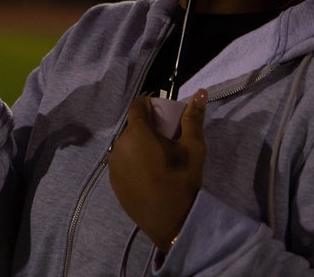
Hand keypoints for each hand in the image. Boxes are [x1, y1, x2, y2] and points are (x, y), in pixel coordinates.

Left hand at [108, 91, 207, 253]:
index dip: (150, 104)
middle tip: (165, 138)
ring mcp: (113, 164)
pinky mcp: (113, 181)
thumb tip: (200, 92)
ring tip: (157, 157)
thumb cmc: (183, 179)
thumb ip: (193, 117)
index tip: (163, 115)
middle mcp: (119, 145)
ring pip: (126, 144)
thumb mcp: (193, 147)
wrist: (171, 221)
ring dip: (139, 144)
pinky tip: (147, 173)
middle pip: (132, 126)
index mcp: (137, 132)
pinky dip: (133, 161)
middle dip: (147, 127)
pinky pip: (122, 161)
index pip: (137, 105)